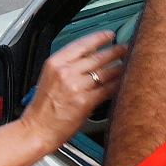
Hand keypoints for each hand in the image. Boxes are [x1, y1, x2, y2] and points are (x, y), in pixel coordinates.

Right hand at [21, 30, 127, 150]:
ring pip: (105, 72)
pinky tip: (123, 83)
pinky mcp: (85, 102)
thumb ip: (67, 66)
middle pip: (97, 57)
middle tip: (126, 48)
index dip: (99, 37)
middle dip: (115, 51)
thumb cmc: (41, 109)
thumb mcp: (49, 78)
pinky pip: (106, 89)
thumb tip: (89, 57)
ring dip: (119, 67)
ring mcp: (76, 86)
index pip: (82, 44)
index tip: (110, 35)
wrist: (36, 130)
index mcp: (55, 63)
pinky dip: (117, 85)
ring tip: (129, 65)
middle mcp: (65, 72)